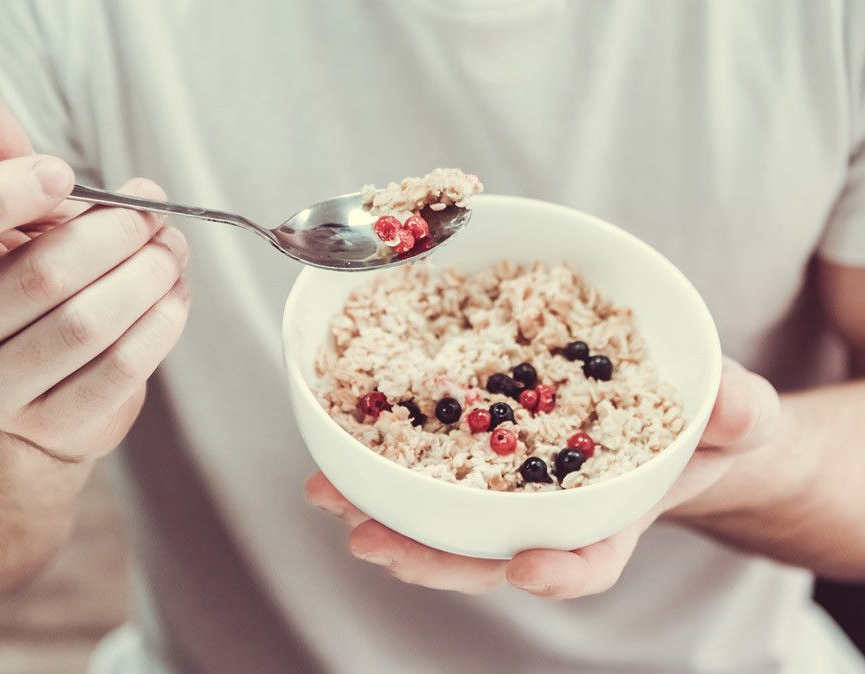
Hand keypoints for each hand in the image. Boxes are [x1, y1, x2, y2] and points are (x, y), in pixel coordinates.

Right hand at [0, 85, 190, 461]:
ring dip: (146, 277)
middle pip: (41, 276)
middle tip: (153, 211)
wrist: (17, 384)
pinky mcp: (48, 428)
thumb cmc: (11, 277)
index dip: (1, 193)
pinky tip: (174, 298)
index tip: (63, 171)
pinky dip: (159, 326)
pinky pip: (118, 372)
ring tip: (171, 249)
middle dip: (115, 232)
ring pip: (85, 325)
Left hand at [306, 358, 780, 597]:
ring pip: (441, 514)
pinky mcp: (476, 449)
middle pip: (486, 551)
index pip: (588, 561)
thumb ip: (738, 413)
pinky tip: (336, 447)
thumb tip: (736, 407)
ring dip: (382, 509)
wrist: (664, 404)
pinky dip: (382, 460)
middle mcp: (548, 514)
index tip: (528, 568)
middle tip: (371, 544)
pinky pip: (426, 463)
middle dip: (428, 554)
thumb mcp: (732, 415)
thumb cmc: (699, 422)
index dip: (560, 572)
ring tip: (326, 496)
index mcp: (612, 518)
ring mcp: (507, 487)